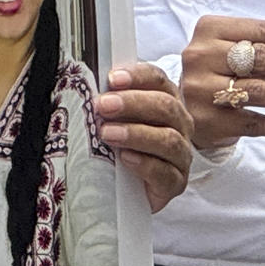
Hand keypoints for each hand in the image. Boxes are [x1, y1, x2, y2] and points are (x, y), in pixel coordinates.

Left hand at [95, 64, 193, 211]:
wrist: (124, 188)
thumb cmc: (118, 145)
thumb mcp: (112, 119)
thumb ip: (107, 102)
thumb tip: (84, 85)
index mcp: (164, 100)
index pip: (158, 79)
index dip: (137, 76)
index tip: (112, 79)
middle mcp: (178, 124)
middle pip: (166, 106)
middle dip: (133, 103)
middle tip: (103, 106)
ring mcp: (180, 154)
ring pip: (169, 140)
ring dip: (136, 134)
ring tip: (108, 134)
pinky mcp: (175, 183)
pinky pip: (166, 173)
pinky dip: (145, 164)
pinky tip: (125, 158)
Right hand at [179, 17, 264, 147]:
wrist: (186, 108)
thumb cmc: (218, 74)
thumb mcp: (233, 52)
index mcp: (210, 29)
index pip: (262, 30)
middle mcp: (201, 56)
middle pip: (262, 58)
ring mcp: (201, 89)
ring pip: (258, 90)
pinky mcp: (207, 120)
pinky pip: (252, 123)